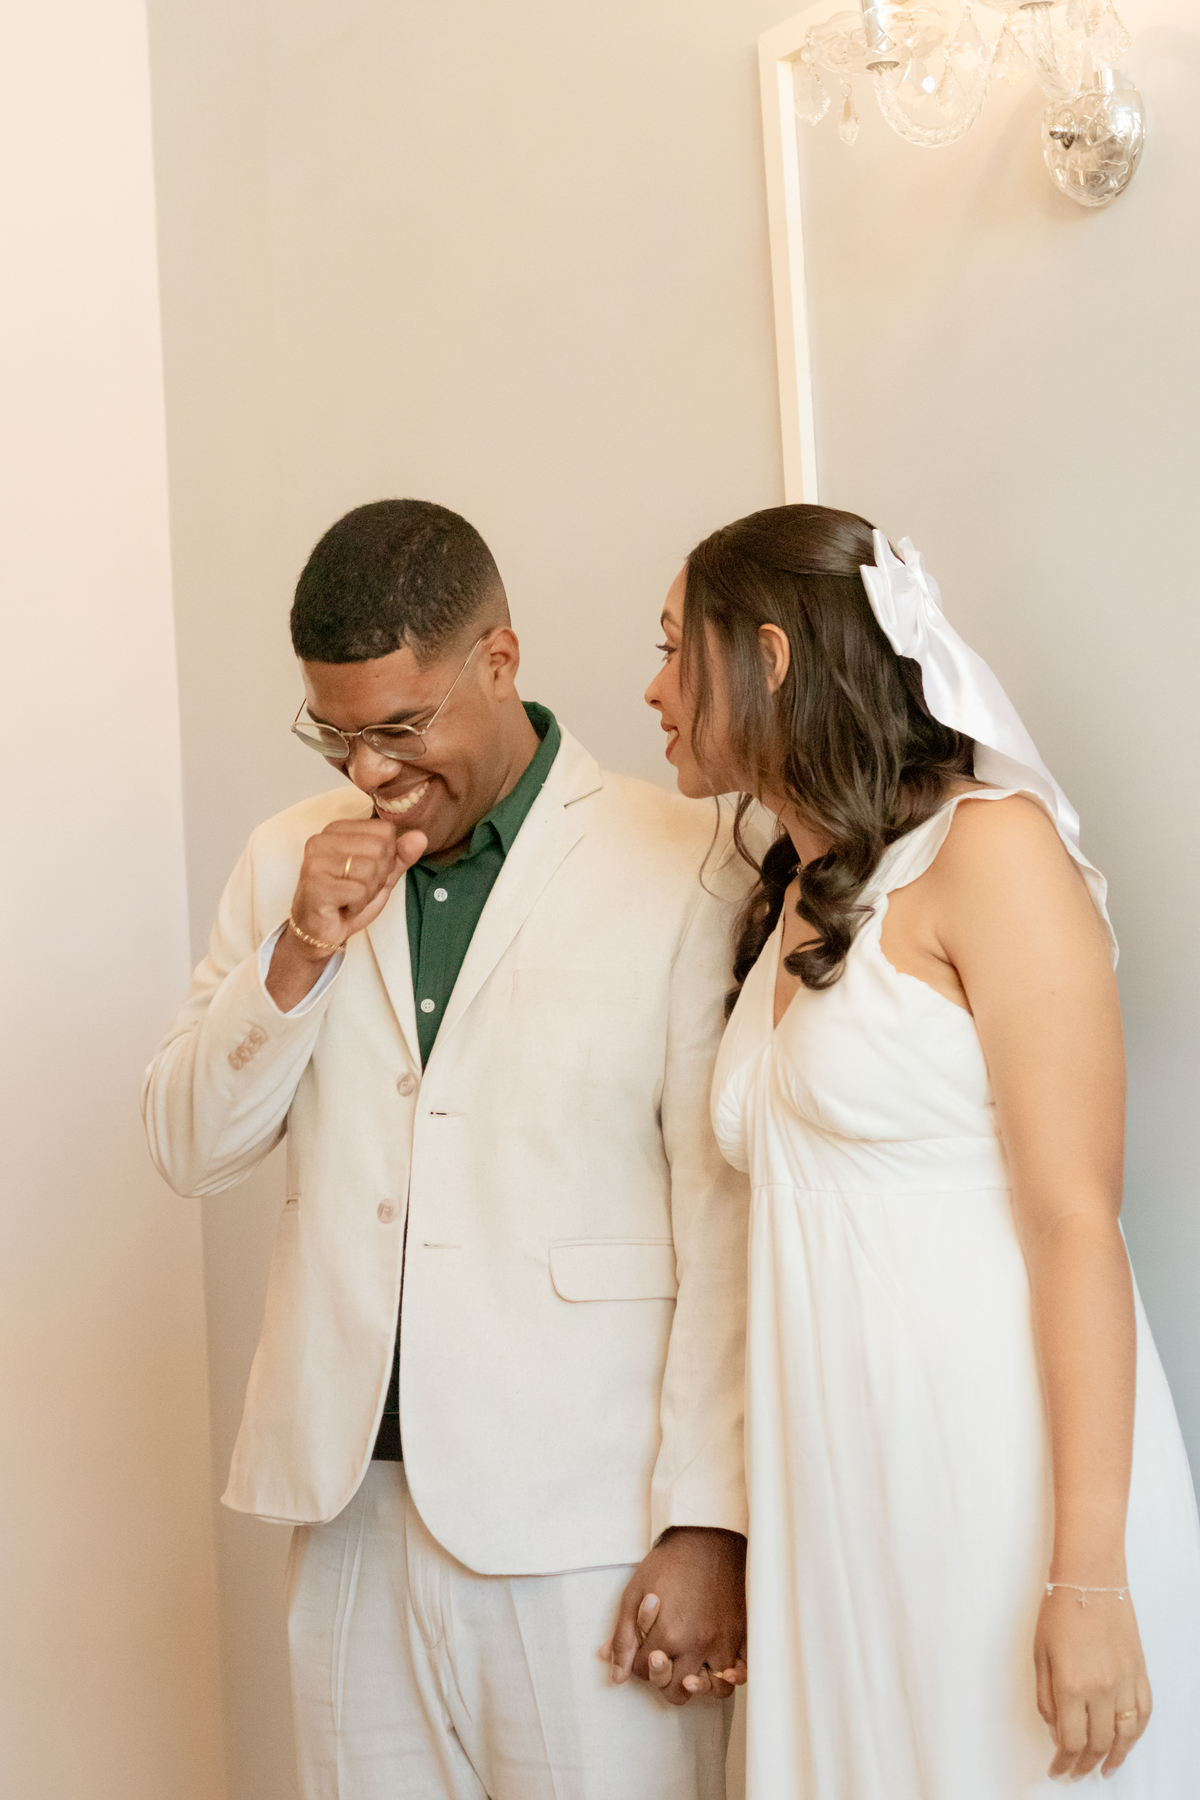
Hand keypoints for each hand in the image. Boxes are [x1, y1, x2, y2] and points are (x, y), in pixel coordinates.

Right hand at [266, 818, 425, 1009]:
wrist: (318, 931)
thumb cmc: (346, 900)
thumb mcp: (381, 875)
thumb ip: (400, 855)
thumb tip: (420, 837)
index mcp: (336, 829)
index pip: (385, 831)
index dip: (386, 858)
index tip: (365, 873)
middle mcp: (321, 840)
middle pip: (380, 848)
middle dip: (378, 876)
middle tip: (357, 889)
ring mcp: (316, 862)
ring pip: (371, 869)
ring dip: (368, 892)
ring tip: (349, 898)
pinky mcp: (315, 885)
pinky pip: (359, 891)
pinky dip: (358, 905)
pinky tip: (343, 907)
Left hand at [601, 1527, 746, 1706]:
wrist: (707, 1538)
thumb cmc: (670, 1563)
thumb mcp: (634, 1593)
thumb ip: (623, 1636)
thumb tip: (615, 1672)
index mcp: (668, 1634)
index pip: (643, 1670)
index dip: (637, 1662)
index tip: (641, 1649)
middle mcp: (697, 1643)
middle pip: (676, 1690)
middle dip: (663, 1681)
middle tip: (662, 1663)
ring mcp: (723, 1641)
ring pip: (713, 1690)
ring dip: (699, 1688)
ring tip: (690, 1675)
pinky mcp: (742, 1633)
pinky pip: (743, 1671)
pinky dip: (733, 1678)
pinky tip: (722, 1672)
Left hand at [1034, 1586, 1151, 1779]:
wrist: (1091, 1580)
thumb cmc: (1059, 1611)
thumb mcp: (1040, 1655)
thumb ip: (1046, 1697)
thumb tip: (1055, 1728)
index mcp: (1071, 1686)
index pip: (1071, 1741)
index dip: (1064, 1762)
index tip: (1057, 1770)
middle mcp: (1101, 1689)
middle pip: (1098, 1744)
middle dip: (1085, 1765)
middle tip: (1076, 1773)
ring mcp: (1125, 1682)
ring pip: (1126, 1735)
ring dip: (1115, 1758)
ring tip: (1104, 1770)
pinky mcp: (1140, 1672)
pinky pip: (1143, 1713)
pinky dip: (1135, 1734)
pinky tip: (1126, 1741)